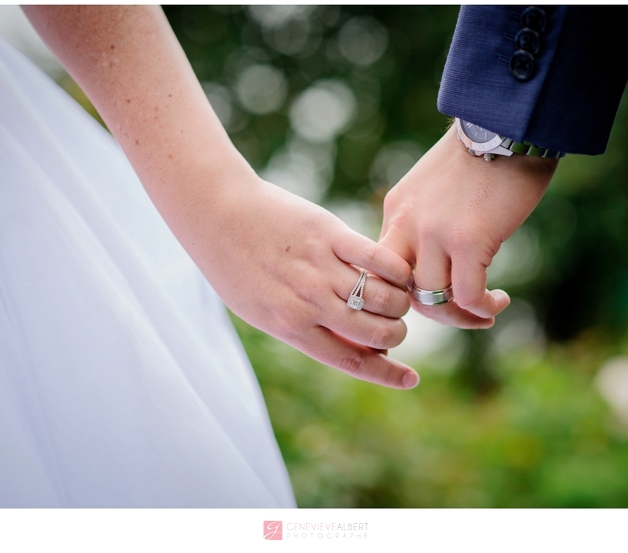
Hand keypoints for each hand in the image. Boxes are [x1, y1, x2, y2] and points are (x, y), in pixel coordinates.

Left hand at [191, 175, 417, 388]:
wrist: (216, 215)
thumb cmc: (236, 267)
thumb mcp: (261, 312)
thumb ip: (303, 329)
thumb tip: (350, 343)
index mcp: (292, 328)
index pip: (353, 361)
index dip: (388, 375)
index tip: (411, 379)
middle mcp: (310, 303)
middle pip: (377, 333)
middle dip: (396, 333)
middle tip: (393, 322)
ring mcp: (321, 268)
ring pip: (384, 298)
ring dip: (400, 302)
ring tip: (396, 294)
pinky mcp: (329, 234)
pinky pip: (379, 258)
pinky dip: (398, 269)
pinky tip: (399, 271)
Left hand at [380, 125, 557, 327]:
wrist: (508, 123)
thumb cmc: (481, 155)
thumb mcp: (435, 186)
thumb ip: (427, 219)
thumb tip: (443, 257)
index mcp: (396, 211)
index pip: (387, 268)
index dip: (408, 291)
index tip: (434, 298)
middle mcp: (407, 224)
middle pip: (400, 291)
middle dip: (429, 311)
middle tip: (461, 314)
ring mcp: (434, 233)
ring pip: (432, 301)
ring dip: (460, 316)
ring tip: (486, 311)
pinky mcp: (468, 240)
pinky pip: (468, 296)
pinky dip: (483, 308)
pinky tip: (499, 301)